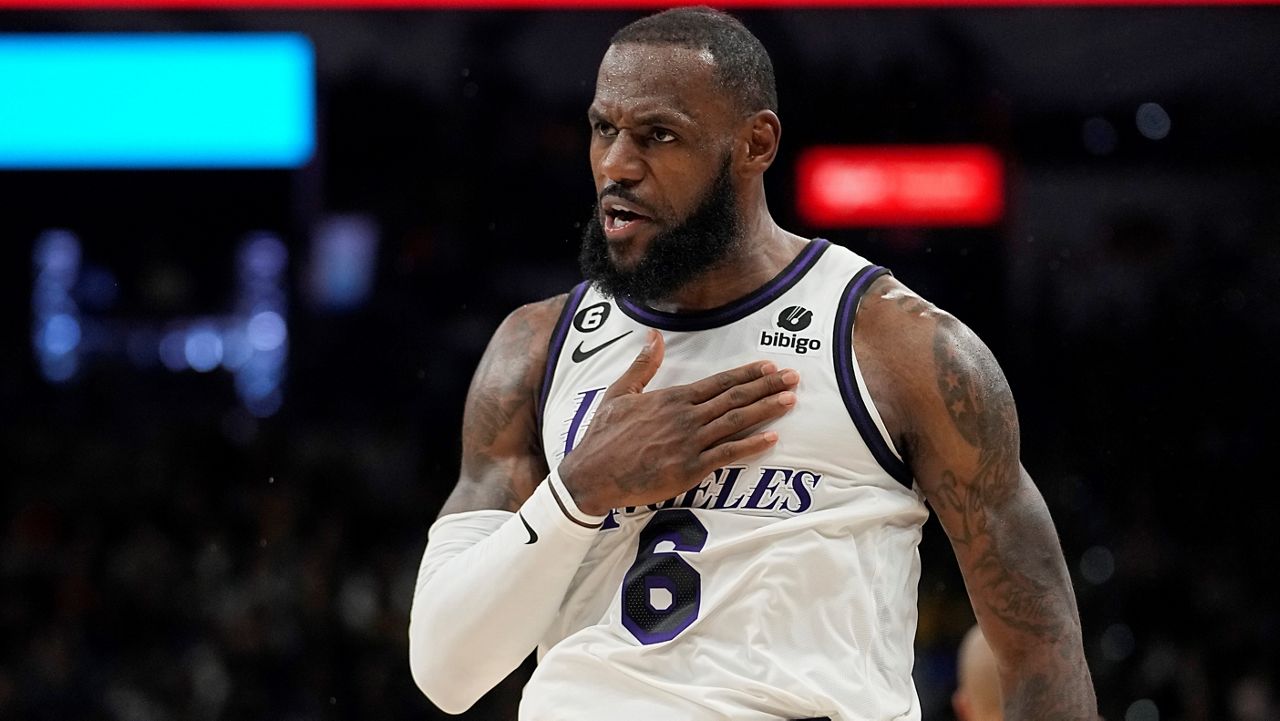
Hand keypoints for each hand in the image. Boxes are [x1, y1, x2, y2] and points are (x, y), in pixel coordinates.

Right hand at [557, 329, 798, 515]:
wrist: (592, 474)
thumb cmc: (603, 436)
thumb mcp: (619, 393)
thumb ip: (643, 366)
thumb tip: (654, 336)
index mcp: (672, 398)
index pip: (719, 382)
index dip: (747, 374)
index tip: (769, 366)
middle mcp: (686, 417)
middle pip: (735, 398)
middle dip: (767, 386)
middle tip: (794, 378)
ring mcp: (689, 443)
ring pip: (736, 422)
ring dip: (767, 410)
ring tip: (791, 400)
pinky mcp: (689, 469)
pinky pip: (727, 455)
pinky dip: (751, 446)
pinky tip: (772, 438)